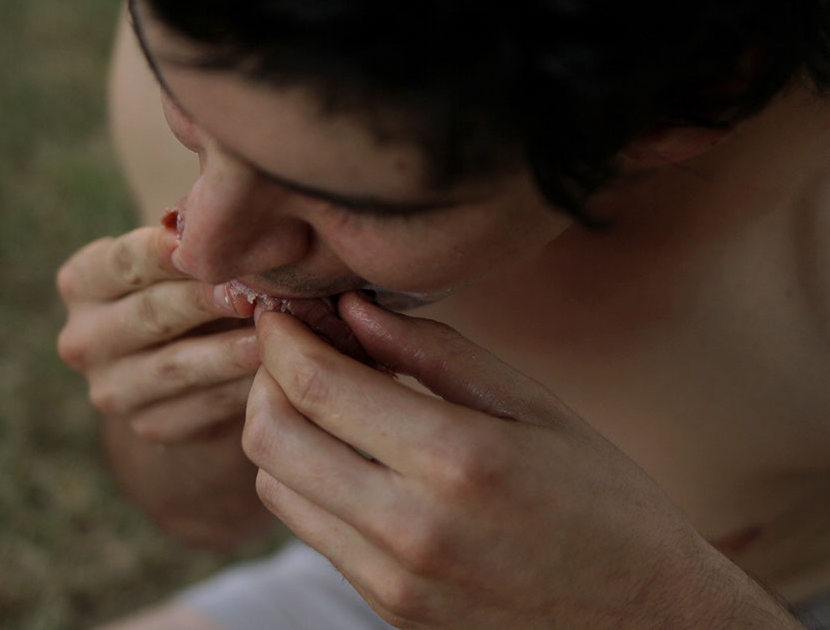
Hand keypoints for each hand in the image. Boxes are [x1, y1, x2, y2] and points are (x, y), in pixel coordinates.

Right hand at [57, 226, 258, 442]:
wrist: (187, 368)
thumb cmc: (191, 287)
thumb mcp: (181, 260)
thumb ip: (196, 242)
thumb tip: (240, 224)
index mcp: (82, 283)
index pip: (124, 262)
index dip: (168, 253)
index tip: (212, 243)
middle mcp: (83, 339)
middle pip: (150, 314)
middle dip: (206, 300)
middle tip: (253, 292)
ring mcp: (112, 389)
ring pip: (177, 366)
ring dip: (230, 350)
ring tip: (274, 335)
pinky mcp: (149, 426)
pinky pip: (201, 407)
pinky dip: (240, 389)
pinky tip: (274, 373)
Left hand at [243, 293, 799, 628]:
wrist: (643, 624)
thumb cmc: (606, 502)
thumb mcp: (534, 406)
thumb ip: (435, 352)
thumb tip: (353, 312)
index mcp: (456, 460)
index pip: (315, 387)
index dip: (281, 338)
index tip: (282, 310)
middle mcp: (409, 527)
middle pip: (272, 438)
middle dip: (266, 379)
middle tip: (298, 349)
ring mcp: (391, 579)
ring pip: (276, 486)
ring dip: (281, 430)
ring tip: (325, 398)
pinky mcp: (388, 606)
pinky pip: (311, 530)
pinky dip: (307, 479)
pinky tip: (351, 453)